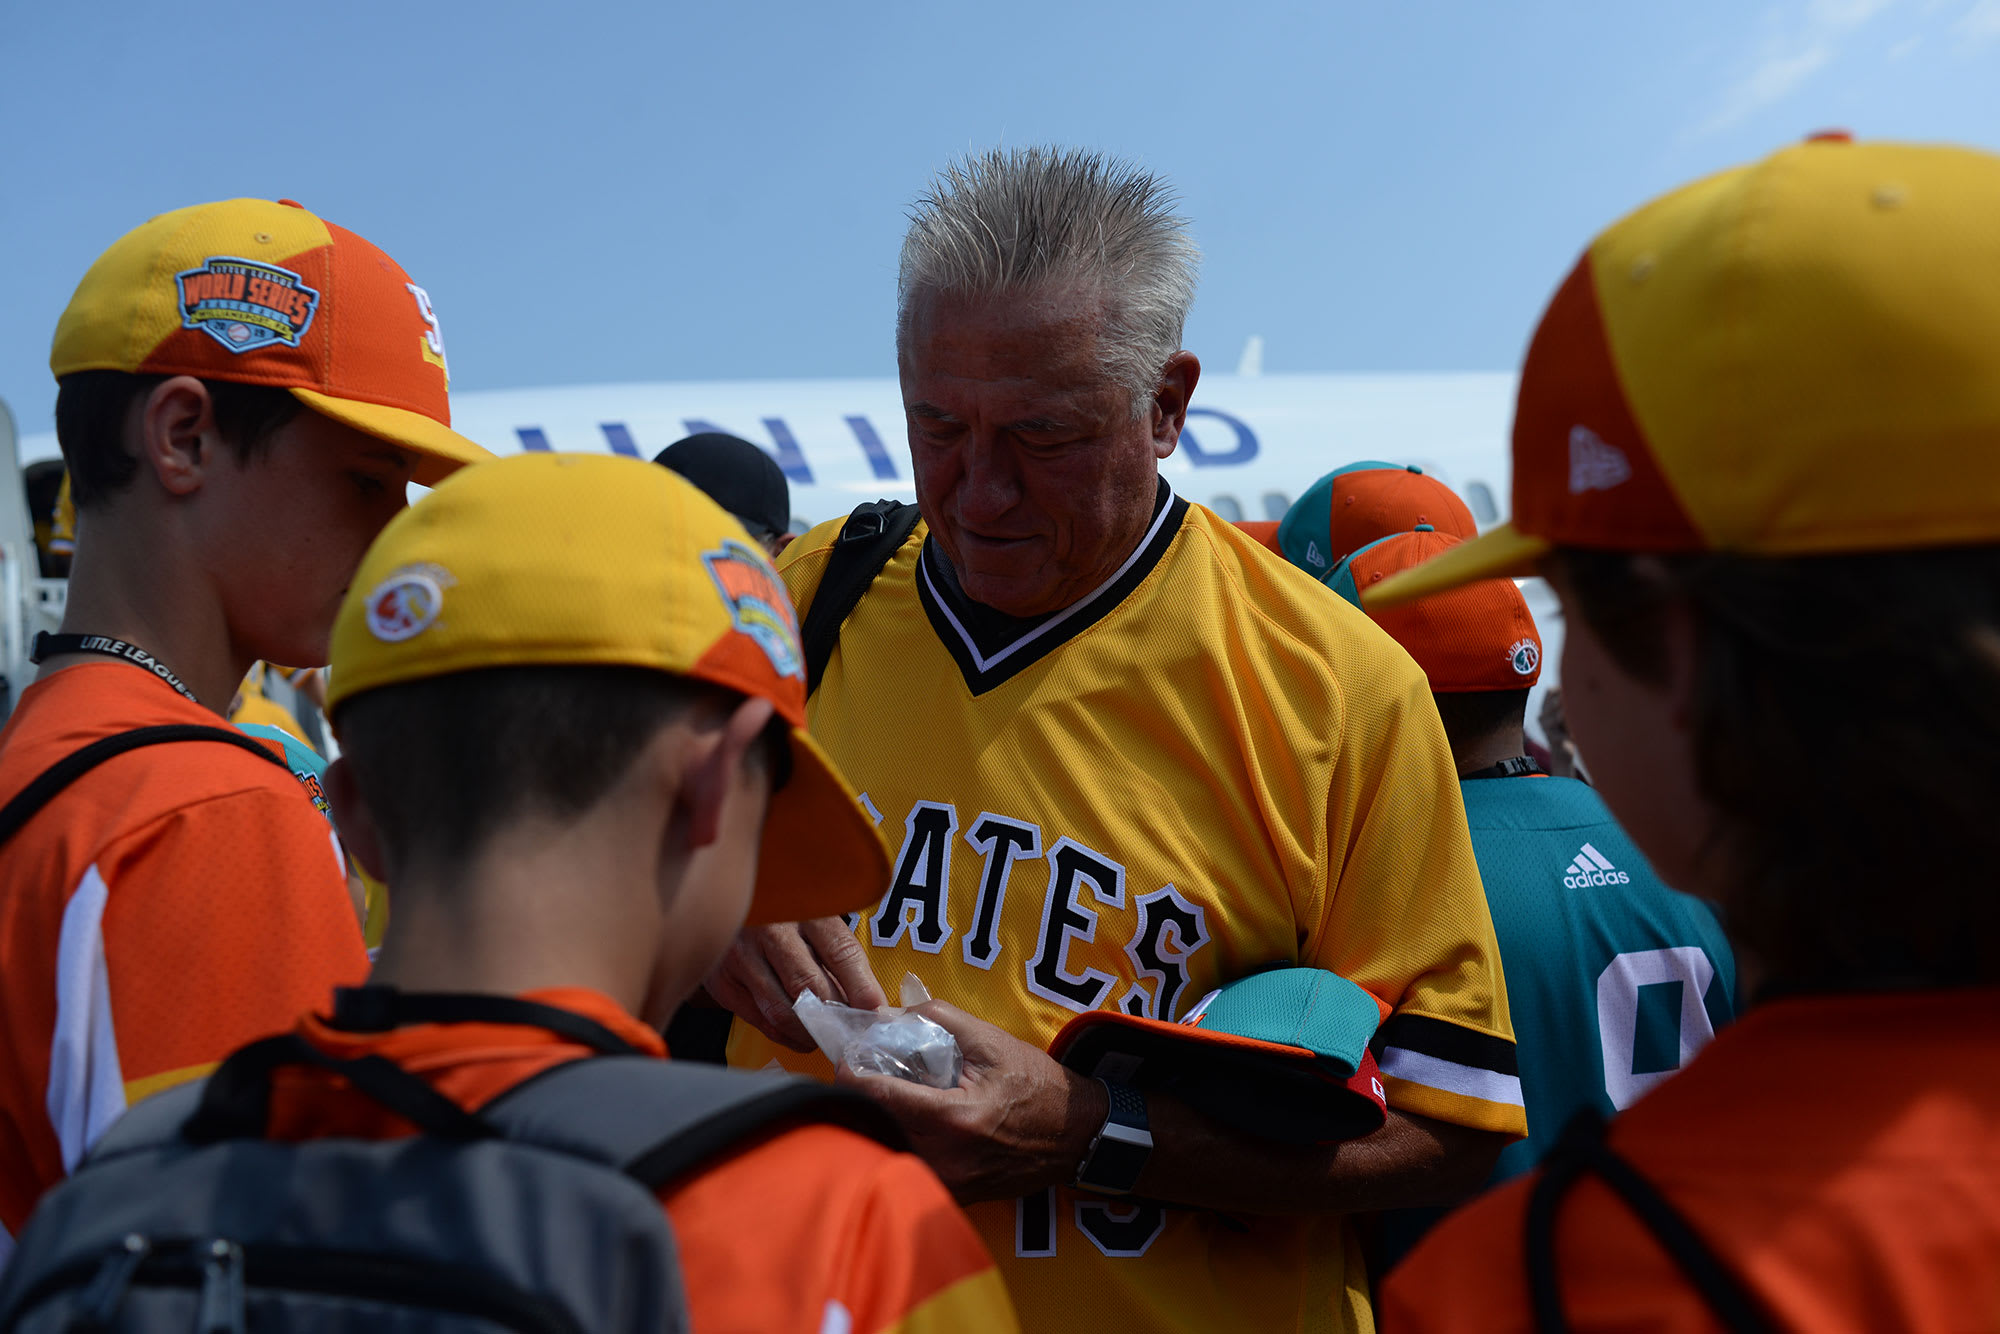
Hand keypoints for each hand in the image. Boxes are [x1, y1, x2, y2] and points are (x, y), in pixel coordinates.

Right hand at [705, 917, 888, 1051]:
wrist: (727, 896)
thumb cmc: (784, 913)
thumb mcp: (815, 916)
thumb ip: (838, 952)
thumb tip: (869, 1002)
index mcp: (805, 908)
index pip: (842, 953)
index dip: (863, 990)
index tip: (877, 1014)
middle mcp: (771, 929)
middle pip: (811, 987)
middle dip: (837, 1019)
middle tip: (854, 1035)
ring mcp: (742, 956)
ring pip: (783, 1011)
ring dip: (811, 1034)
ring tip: (828, 1039)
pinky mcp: (723, 980)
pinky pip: (760, 1020)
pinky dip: (785, 1035)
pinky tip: (800, 1036)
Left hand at [835, 1000, 1108, 1203]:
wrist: (1076, 1135)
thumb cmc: (1035, 1084)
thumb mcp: (990, 1041)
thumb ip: (936, 1018)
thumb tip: (888, 1013)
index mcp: (953, 1117)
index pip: (879, 1098)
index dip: (851, 1075)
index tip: (844, 1059)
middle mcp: (945, 1159)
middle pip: (873, 1130)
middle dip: (858, 1101)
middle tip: (858, 1076)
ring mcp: (948, 1185)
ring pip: (886, 1155)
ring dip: (875, 1126)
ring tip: (880, 1099)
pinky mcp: (952, 1197)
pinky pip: (907, 1171)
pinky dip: (897, 1146)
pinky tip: (906, 1124)